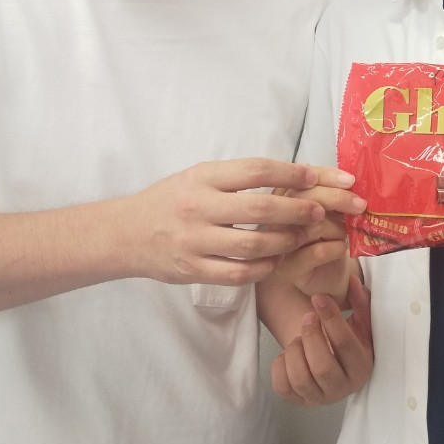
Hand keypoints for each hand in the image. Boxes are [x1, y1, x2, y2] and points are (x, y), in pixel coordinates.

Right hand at [116, 158, 359, 287]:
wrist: (124, 233)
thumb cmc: (171, 200)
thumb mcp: (199, 176)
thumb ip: (238, 177)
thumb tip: (294, 173)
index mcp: (203, 177)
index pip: (256, 170)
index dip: (291, 174)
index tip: (315, 176)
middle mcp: (198, 207)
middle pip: (260, 209)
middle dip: (297, 211)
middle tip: (319, 211)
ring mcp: (194, 241)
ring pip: (252, 245)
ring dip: (284, 242)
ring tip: (300, 237)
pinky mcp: (192, 270)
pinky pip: (237, 273)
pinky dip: (262, 268)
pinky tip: (274, 261)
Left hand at [272, 274, 373, 406]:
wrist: (335, 365)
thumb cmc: (349, 342)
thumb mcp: (360, 323)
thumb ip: (360, 302)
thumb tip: (354, 282)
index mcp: (362, 368)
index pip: (346, 345)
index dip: (331, 318)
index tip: (319, 298)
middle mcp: (342, 389)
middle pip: (322, 366)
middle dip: (311, 336)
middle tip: (307, 316)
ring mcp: (318, 398)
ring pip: (300, 378)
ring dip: (295, 350)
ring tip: (299, 337)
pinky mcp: (297, 401)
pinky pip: (282, 386)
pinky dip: (280, 365)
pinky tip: (289, 354)